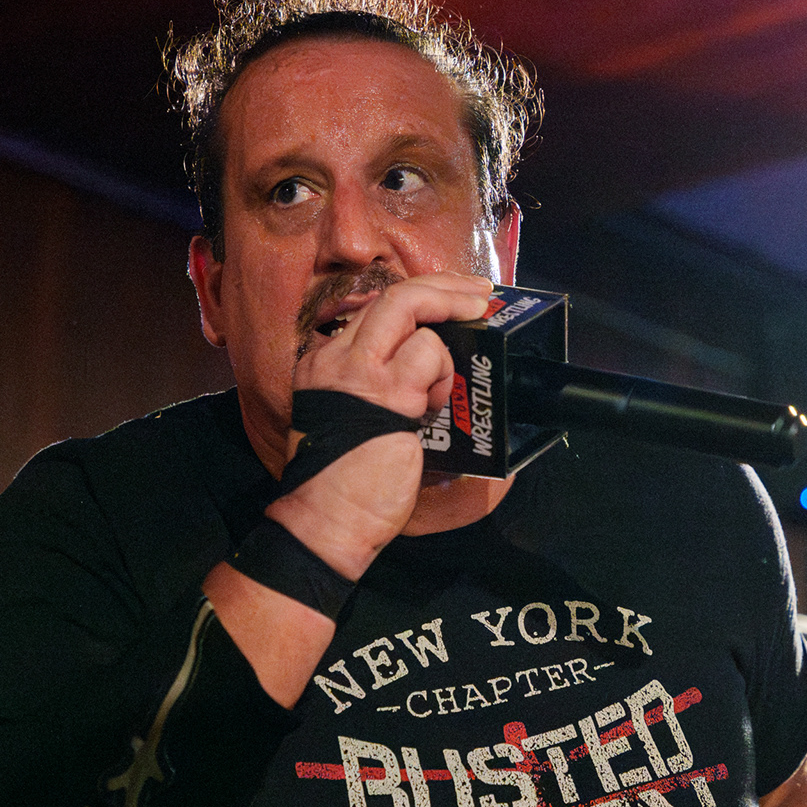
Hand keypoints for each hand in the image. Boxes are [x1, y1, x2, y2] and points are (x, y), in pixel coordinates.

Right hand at [266, 272, 491, 577]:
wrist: (325, 520)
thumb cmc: (346, 484)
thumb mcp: (358, 419)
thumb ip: (385, 387)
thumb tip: (430, 365)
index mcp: (325, 362)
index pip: (376, 308)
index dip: (421, 296)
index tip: (453, 297)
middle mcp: (335, 356)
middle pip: (395, 294)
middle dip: (445, 286)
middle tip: (481, 292)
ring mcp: (357, 369)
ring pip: (411, 308)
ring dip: (444, 345)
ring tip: (439, 391)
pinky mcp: (385, 391)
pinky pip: (428, 352)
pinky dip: (441, 372)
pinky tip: (431, 407)